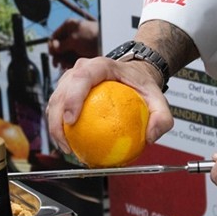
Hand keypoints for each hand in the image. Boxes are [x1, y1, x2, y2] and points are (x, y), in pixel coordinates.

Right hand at [47, 56, 173, 154]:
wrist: (134, 76)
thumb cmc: (141, 85)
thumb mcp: (159, 99)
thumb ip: (161, 118)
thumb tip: (150, 137)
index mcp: (101, 66)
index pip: (82, 77)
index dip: (72, 98)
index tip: (71, 120)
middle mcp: (82, 69)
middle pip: (62, 91)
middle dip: (56, 118)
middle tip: (66, 144)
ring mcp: (71, 80)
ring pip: (54, 101)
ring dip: (54, 127)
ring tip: (66, 149)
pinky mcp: (67, 92)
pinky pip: (58, 111)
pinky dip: (59, 128)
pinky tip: (69, 146)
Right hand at [48, 18, 98, 67]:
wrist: (109, 42)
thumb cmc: (94, 35)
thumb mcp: (74, 39)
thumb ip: (61, 45)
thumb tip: (53, 49)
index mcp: (69, 26)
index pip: (54, 37)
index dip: (52, 46)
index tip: (53, 53)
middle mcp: (72, 35)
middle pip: (58, 48)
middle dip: (58, 56)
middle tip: (58, 62)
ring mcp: (77, 44)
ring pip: (64, 55)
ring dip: (63, 61)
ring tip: (65, 65)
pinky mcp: (82, 53)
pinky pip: (71, 60)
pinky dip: (69, 64)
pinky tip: (70, 67)